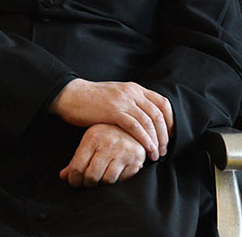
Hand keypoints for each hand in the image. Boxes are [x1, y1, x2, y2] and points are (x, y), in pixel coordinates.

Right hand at [49, 79, 172, 160]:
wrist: (70, 95)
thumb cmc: (91, 99)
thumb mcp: (116, 96)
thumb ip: (131, 103)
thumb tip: (144, 119)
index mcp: (134, 88)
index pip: (162, 103)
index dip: (171, 121)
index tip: (171, 135)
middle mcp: (132, 92)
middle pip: (159, 114)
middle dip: (165, 135)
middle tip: (164, 150)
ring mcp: (123, 101)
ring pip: (149, 121)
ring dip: (156, 140)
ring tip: (156, 154)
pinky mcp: (113, 111)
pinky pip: (135, 127)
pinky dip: (144, 139)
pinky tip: (147, 150)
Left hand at [59, 123, 146, 187]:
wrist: (132, 125)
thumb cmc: (106, 134)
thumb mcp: (89, 141)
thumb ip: (76, 159)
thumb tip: (63, 176)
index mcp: (93, 138)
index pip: (78, 167)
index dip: (73, 179)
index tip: (74, 182)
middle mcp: (109, 144)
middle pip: (92, 176)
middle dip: (87, 183)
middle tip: (86, 183)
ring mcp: (124, 152)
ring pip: (107, 180)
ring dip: (101, 183)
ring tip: (99, 179)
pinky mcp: (136, 159)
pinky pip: (122, 179)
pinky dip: (116, 180)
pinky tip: (112, 173)